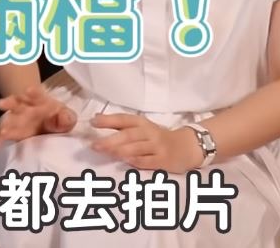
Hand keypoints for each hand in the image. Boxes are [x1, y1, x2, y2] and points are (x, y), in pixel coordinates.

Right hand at [0, 85, 75, 148]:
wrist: (46, 123)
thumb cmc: (56, 117)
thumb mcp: (65, 115)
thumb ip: (67, 117)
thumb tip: (64, 118)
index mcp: (39, 101)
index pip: (36, 94)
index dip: (33, 92)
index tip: (29, 90)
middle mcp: (25, 108)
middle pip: (15, 103)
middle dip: (9, 103)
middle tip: (1, 104)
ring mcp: (17, 120)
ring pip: (8, 119)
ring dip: (5, 125)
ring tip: (4, 131)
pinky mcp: (13, 132)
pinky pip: (3, 134)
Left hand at [89, 114, 203, 172]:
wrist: (187, 146)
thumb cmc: (157, 138)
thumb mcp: (141, 127)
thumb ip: (120, 124)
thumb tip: (95, 117)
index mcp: (141, 123)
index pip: (124, 119)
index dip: (108, 120)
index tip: (93, 122)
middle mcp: (149, 133)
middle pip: (129, 135)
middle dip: (111, 140)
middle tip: (94, 145)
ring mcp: (157, 147)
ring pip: (137, 148)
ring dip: (121, 150)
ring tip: (107, 153)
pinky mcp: (163, 160)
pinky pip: (148, 161)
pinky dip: (137, 161)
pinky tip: (126, 162)